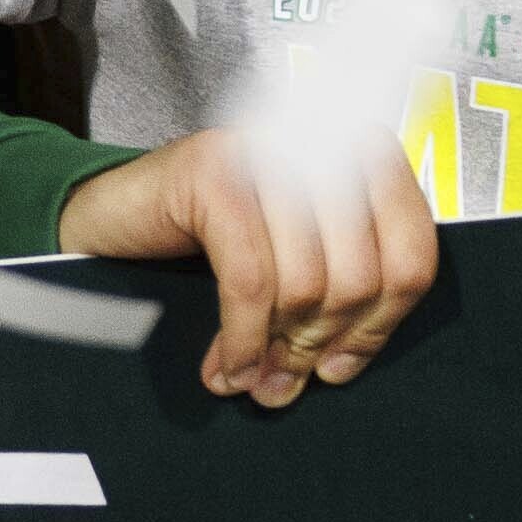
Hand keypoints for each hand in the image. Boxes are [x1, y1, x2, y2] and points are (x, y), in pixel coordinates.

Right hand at [56, 119, 435, 404]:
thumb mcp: (291, 266)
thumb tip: (341, 366)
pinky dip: (241, 337)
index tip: (340, 365)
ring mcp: (268, 153)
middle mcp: (323, 143)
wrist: (109, 216)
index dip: (380, 325)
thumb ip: (333, 300)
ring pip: (307, 281)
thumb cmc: (204, 243)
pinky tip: (228, 364)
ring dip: (276, 347)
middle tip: (282, 378)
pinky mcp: (215, 171)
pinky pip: (250, 278)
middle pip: (360, 275)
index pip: (412, 256)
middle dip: (318, 342)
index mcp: (363, 160)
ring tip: (250, 376)